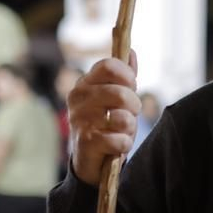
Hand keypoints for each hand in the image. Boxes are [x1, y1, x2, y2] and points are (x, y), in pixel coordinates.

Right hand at [68, 53, 140, 185]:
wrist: (89, 160)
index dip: (127, 76)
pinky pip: (120, 140)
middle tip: (130, 114)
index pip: (108, 66)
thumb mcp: (115, 98)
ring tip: (121, 130)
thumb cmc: (105, 124)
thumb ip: (124, 76)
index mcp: (84, 83)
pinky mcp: (87, 142)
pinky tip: (116, 145)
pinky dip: (124, 144)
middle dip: (134, 106)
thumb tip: (130, 51)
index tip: (132, 86)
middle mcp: (78, 98)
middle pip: (121, 93)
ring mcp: (80, 120)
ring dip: (130, 127)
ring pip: (123, 118)